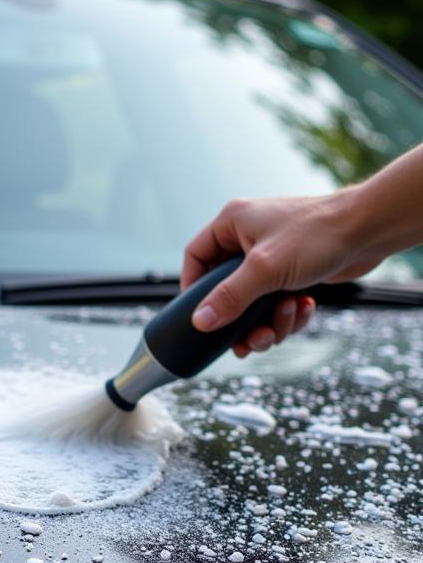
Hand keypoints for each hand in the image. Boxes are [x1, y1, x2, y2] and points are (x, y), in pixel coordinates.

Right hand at [180, 191, 381, 356]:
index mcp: (232, 224)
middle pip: (224, 289)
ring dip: (267, 321)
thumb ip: (229, 297)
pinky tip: (303, 308)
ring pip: (251, 302)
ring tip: (285, 318)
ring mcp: (270, 256)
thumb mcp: (265, 269)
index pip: (195, 257)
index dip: (193, 288)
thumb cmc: (318, 234)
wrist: (370, 229)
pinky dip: (287, 314)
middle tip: (248, 337)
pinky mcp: (291, 272)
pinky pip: (275, 303)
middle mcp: (247, 238)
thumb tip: (200, 322)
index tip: (200, 315)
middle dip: (239, 319)